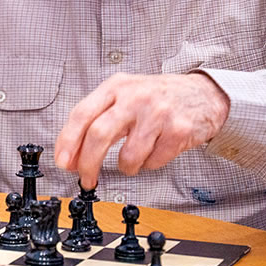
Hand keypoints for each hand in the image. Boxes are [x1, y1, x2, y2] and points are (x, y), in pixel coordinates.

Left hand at [54, 73, 229, 188]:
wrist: (204, 94)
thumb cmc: (157, 97)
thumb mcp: (124, 96)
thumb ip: (98, 119)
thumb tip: (72, 156)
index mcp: (115, 86)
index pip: (82, 114)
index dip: (68, 141)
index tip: (62, 162)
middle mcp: (135, 97)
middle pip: (99, 135)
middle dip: (88, 163)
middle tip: (86, 178)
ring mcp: (157, 113)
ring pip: (128, 155)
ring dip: (127, 166)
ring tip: (133, 158)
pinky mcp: (178, 130)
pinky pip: (153, 161)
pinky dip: (149, 164)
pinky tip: (156, 150)